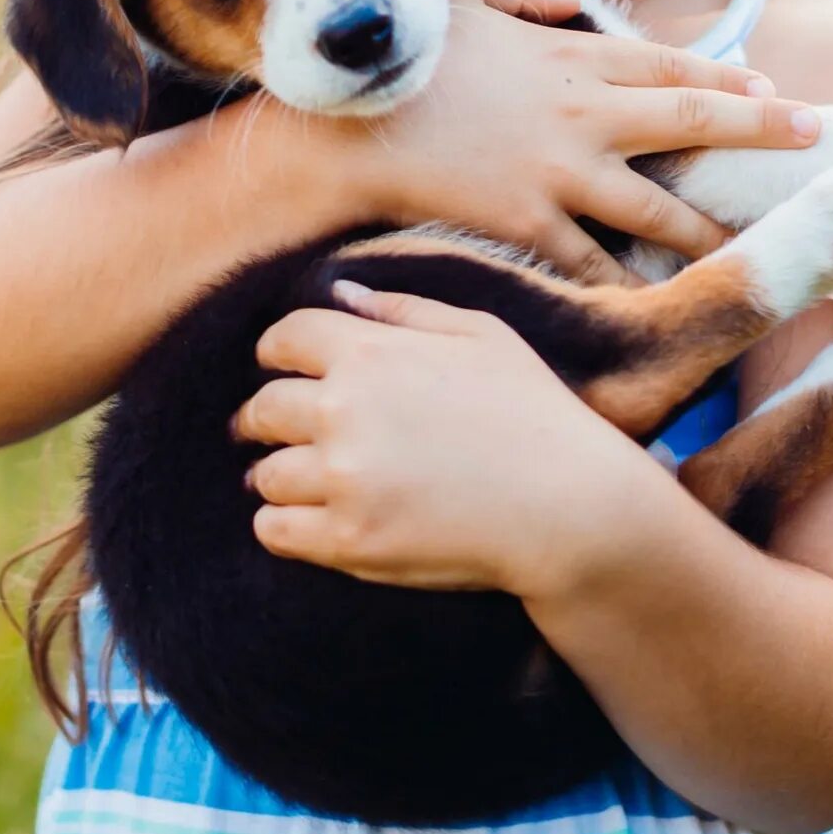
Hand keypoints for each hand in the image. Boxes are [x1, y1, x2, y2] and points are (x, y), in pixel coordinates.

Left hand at [233, 282, 665, 595]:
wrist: (571, 507)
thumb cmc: (536, 415)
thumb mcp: (483, 337)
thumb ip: (405, 311)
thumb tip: (339, 292)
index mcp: (371, 352)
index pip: (282, 340)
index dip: (280, 355)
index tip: (288, 372)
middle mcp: (343, 411)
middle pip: (261, 410)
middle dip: (269, 419)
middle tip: (290, 434)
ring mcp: (343, 479)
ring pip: (265, 476)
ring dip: (282, 476)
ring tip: (313, 482)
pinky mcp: (348, 541)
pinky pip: (275, 531)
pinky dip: (285, 525)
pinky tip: (314, 520)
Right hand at [346, 0, 824, 284]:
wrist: (345, 122)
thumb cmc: (397, 54)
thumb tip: (568, 2)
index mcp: (571, 57)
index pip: (672, 67)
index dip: (731, 83)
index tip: (777, 95)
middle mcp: (582, 113)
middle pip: (693, 125)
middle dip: (762, 135)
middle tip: (816, 145)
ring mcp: (559, 173)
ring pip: (660, 211)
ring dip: (713, 234)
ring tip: (761, 252)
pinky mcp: (527, 224)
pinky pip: (594, 265)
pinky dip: (633, 286)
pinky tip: (667, 305)